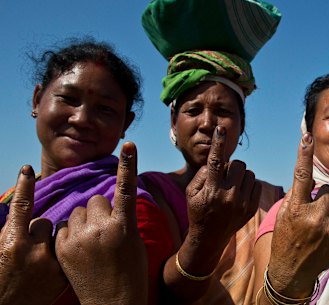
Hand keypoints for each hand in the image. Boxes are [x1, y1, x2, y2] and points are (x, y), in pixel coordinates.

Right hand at [0, 165, 67, 304]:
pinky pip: (69, 250)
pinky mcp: (65, 274)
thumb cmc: (1, 278)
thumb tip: (22, 207)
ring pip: (60, 235)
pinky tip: (52, 268)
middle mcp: (33, 252)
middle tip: (30, 250)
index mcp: (12, 244)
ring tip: (40, 262)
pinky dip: (64, 255)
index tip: (27, 169)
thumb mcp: (0, 250)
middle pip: (45, 222)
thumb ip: (12, 230)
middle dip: (39, 231)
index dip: (24, 187)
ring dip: (54, 242)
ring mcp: (52, 263)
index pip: (20, 208)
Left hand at [55, 142, 146, 304]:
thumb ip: (123, 220)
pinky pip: (64, 226)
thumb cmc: (131, 273)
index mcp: (124, 227)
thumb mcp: (134, 242)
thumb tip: (111, 204)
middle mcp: (101, 229)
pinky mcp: (62, 248)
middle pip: (96, 200)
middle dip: (100, 210)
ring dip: (85, 221)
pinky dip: (71, 233)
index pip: (126, 188)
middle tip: (106, 231)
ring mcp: (79, 238)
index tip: (130, 145)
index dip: (129, 165)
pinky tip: (79, 250)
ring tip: (92, 242)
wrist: (113, 303)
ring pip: (79, 211)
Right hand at [184, 126, 261, 251]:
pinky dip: (248, 184)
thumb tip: (219, 159)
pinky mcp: (251, 208)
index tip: (221, 130)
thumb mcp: (192, 192)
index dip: (218, 144)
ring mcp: (242, 204)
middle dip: (231, 166)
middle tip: (224, 177)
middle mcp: (228, 197)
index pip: (216, 162)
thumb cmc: (198, 210)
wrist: (209, 238)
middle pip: (238, 164)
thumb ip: (203, 173)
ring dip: (241, 175)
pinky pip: (256, 183)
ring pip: (249, 173)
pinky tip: (239, 193)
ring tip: (231, 186)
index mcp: (211, 191)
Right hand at [267, 133, 328, 297]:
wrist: (293, 272)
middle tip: (316, 209)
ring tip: (327, 218)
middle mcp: (314, 218)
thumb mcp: (285, 216)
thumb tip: (309, 174)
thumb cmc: (287, 239)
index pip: (301, 176)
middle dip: (324, 196)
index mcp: (296, 210)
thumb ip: (297, 195)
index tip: (306, 137)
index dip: (303, 154)